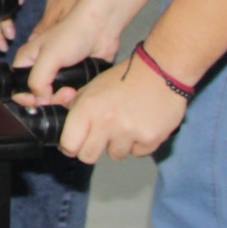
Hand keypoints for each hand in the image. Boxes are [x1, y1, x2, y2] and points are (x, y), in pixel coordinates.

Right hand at [12, 0, 119, 106]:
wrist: (100, 28)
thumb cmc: (73, 34)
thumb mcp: (49, 57)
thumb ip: (37, 80)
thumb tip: (39, 101)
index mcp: (27, 61)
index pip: (17, 87)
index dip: (25, 98)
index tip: (40, 101)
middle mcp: (40, 69)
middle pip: (36, 97)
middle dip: (48, 100)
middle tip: (63, 93)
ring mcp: (56, 75)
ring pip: (53, 99)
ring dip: (62, 100)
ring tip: (73, 91)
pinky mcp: (72, 79)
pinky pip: (68, 97)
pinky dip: (72, 99)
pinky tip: (78, 92)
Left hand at [54, 57, 188, 164]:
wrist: (161, 70)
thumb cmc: (125, 77)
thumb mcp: (93, 86)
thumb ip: (78, 106)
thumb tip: (66, 126)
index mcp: (88, 108)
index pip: (68, 144)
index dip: (70, 146)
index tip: (75, 144)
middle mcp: (106, 122)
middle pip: (88, 157)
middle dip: (92, 150)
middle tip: (100, 138)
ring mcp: (129, 132)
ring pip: (115, 155)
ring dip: (118, 145)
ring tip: (126, 125)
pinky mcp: (150, 138)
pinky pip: (138, 153)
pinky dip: (138, 143)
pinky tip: (142, 125)